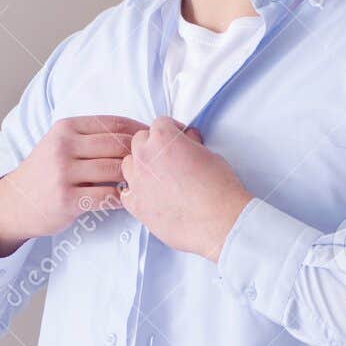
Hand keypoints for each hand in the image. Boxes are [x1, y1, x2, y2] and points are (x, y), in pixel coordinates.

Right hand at [0, 115, 146, 257]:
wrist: (16, 202)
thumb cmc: (46, 172)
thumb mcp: (60, 143)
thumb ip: (90, 136)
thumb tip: (137, 131)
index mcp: (65, 128)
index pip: (112, 123)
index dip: (138, 129)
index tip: (153, 139)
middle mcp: (63, 146)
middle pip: (117, 145)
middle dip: (140, 153)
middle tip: (156, 163)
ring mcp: (63, 173)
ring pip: (114, 169)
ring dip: (134, 176)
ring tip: (144, 181)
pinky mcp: (67, 199)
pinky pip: (107, 196)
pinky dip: (123, 197)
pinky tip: (128, 199)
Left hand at [119, 117, 254, 259]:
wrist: (219, 221)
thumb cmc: (219, 190)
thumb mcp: (210, 154)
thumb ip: (191, 144)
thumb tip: (187, 142)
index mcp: (163, 139)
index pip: (159, 123)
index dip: (172, 130)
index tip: (178, 137)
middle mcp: (145, 157)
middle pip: (139, 141)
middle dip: (153, 145)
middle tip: (169, 156)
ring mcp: (137, 181)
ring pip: (128, 164)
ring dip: (141, 166)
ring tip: (159, 176)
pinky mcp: (136, 205)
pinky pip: (126, 192)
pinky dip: (136, 191)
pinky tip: (151, 195)